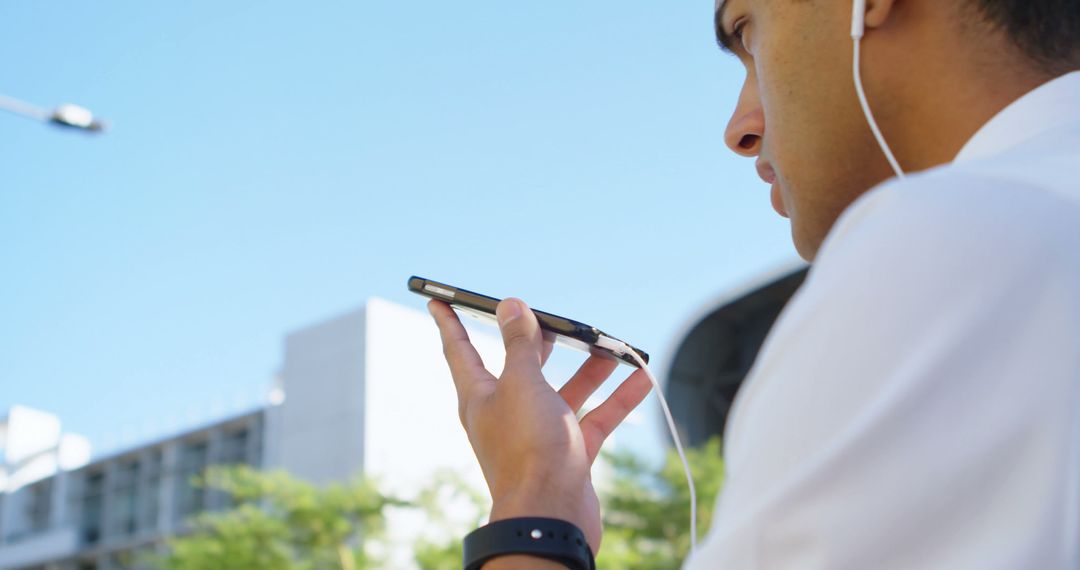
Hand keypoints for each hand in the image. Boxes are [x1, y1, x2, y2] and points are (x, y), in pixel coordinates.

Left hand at [428, 297, 652, 553]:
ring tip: (611, 345)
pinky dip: (616, 399)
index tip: (439, 299)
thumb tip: (511, 306)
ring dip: (590, 369)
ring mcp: (538, 434)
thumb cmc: (528, 450)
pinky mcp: (568, 454)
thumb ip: (520, 345)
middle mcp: (507, 413)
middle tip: (556, 317)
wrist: (551, 516)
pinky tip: (640, 379)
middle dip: (541, 341)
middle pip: (523, 366)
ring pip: (564, 391)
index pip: (460, 349)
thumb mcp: (523, 384)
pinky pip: (594, 418)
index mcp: (481, 396)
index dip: (451, 322)